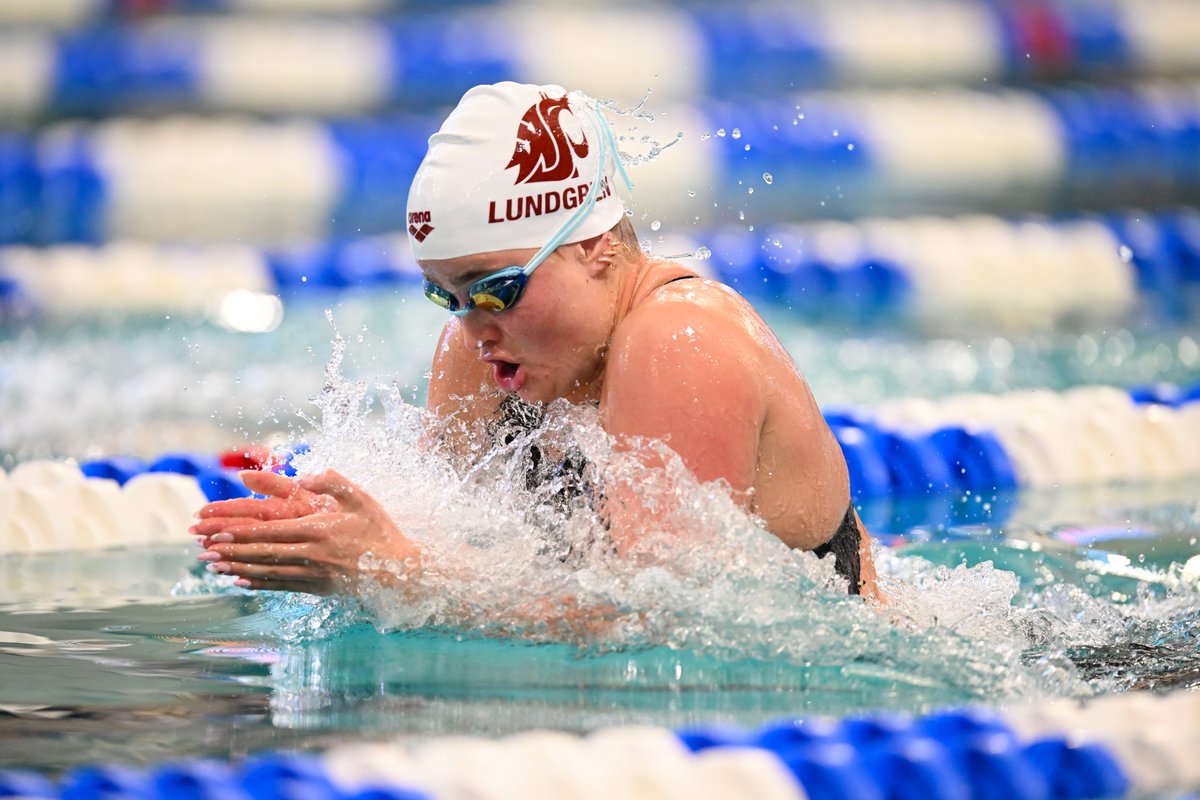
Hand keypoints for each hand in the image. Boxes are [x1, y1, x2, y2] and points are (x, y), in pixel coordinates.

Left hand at [191, 469, 418, 594]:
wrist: (401, 572)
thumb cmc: (380, 531)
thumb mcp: (361, 498)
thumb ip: (332, 482)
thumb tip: (302, 474)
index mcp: (320, 529)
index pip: (270, 530)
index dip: (240, 532)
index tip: (216, 530)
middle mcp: (312, 554)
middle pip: (262, 551)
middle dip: (230, 549)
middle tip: (203, 548)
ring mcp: (314, 575)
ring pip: (267, 571)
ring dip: (236, 567)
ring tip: (212, 565)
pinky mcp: (317, 589)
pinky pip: (281, 586)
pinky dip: (257, 584)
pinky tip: (240, 581)